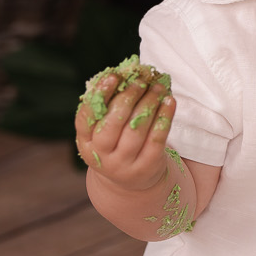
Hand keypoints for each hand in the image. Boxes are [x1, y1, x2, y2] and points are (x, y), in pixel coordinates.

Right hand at [74, 62, 175, 190]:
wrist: (132, 181)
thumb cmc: (116, 145)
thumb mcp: (104, 131)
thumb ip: (108, 107)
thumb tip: (125, 74)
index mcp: (85, 143)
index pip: (87, 118)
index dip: (100, 95)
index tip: (114, 76)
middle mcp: (102, 156)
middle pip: (114, 123)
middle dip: (129, 97)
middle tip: (141, 80)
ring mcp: (124, 164)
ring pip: (136, 129)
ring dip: (149, 103)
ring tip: (158, 87)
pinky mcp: (146, 166)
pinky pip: (157, 138)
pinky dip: (164, 117)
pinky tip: (170, 101)